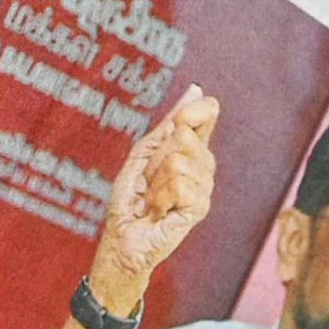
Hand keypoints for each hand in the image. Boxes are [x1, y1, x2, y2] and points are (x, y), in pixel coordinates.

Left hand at [88, 87, 218, 318]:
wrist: (123, 238)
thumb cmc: (131, 199)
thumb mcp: (143, 155)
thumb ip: (170, 125)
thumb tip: (197, 90)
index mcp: (190, 151)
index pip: (206, 116)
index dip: (194, 112)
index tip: (179, 122)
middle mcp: (203, 168)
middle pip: (185, 136)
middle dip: (155, 158)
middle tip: (149, 181)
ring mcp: (204, 188)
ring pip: (179, 162)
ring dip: (155, 182)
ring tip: (153, 199)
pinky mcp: (199, 209)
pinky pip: (181, 185)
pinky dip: (160, 197)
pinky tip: (160, 211)